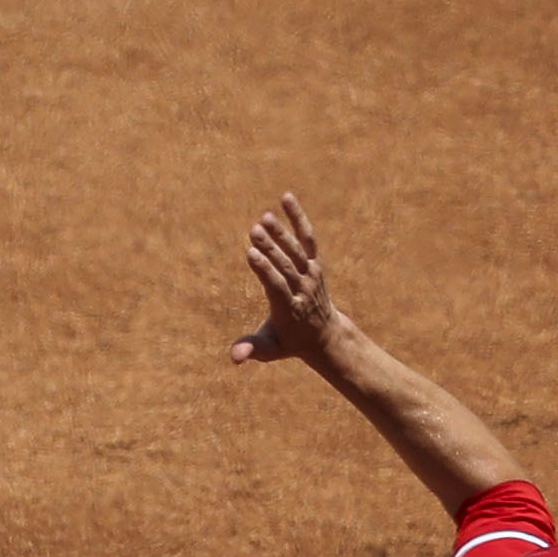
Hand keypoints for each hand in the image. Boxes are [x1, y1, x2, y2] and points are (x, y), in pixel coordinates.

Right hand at [230, 193, 340, 367]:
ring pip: (297, 249)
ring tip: (265, 217)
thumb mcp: (269, 350)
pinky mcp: (315, 262)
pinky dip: (298, 218)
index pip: (277, 285)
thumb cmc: (288, 343)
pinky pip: (308, 237)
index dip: (265, 270)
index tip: (251, 254)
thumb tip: (234, 358)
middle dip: (271, 247)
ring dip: (281, 232)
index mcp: (290, 309)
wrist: (323, 335)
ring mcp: (312, 273)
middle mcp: (304, 289)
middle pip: (287, 264)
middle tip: (255, 230)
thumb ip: (251, 350)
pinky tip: (286, 199)